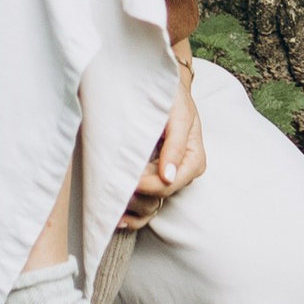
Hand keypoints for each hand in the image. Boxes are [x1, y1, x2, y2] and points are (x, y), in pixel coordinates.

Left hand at [122, 71, 205, 223]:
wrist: (160, 87)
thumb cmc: (172, 97)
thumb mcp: (178, 115)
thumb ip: (176, 145)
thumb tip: (168, 177)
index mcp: (193, 161)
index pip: (169, 185)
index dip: (147, 185)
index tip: (126, 178)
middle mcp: (180, 174)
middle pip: (157, 197)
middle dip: (135, 194)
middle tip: (111, 187)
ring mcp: (164, 179)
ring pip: (149, 206)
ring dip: (129, 207)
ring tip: (109, 201)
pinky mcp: (151, 180)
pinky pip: (143, 208)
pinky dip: (130, 215)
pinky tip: (115, 215)